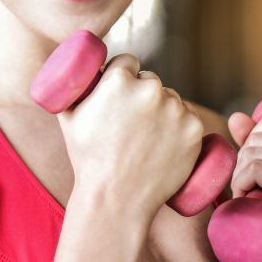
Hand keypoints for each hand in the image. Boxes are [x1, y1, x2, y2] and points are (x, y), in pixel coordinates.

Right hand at [58, 53, 203, 216]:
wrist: (116, 199)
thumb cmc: (88, 159)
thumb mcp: (68, 117)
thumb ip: (72, 86)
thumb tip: (70, 67)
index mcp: (118, 80)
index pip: (128, 61)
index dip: (124, 76)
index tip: (122, 94)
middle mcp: (150, 88)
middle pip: (151, 81)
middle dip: (143, 96)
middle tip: (133, 125)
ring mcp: (175, 109)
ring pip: (171, 100)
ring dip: (164, 112)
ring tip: (146, 141)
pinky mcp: (194, 128)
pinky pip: (189, 119)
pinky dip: (181, 129)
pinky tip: (165, 146)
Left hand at [227, 109, 261, 261]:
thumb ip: (255, 138)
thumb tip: (236, 116)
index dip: (255, 144)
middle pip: (259, 136)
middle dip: (246, 162)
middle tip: (260, 190)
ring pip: (252, 152)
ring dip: (243, 177)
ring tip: (259, 197)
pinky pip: (254, 169)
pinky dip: (242, 186)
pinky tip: (254, 202)